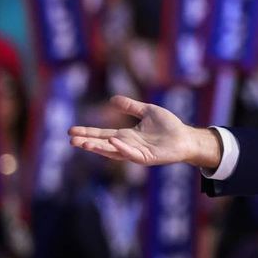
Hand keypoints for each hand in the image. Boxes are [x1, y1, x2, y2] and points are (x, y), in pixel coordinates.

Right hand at [68, 95, 220, 168]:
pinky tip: (112, 142)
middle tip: (71, 141)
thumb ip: (131, 106)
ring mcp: (136, 153)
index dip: (88, 132)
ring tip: (84, 144)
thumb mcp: (147, 111)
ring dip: (99, 148)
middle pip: (103, 145)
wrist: (186, 137)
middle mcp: (127, 145)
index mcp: (126, 136)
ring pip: (113, 152)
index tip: (71, 131)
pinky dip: (122, 148)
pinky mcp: (146, 158)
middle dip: (87, 143)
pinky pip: (132, 154)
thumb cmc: (168, 126)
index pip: (102, 134)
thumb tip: (112, 99)